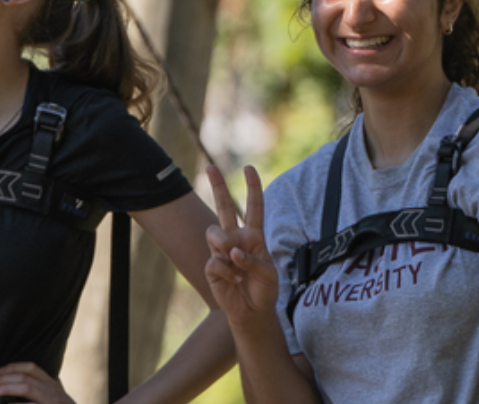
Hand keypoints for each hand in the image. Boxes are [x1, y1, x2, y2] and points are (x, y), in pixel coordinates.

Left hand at [0, 361, 74, 403]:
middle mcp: (54, 391)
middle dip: (3, 379)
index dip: (13, 367)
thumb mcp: (58, 399)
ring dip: (7, 388)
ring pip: (27, 387)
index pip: (32, 368)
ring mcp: (53, 401)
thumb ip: (46, 389)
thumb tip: (26, 382)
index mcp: (53, 385)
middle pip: (25, 377)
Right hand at [203, 164, 278, 326]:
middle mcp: (236, 239)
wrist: (253, 312)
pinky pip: (215, 260)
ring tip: (232, 258)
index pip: (254, 208)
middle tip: (210, 167)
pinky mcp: (212, 267)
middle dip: (217, 186)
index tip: (249, 169)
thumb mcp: (269, 273)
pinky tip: (234, 281)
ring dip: (224, 243)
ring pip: (214, 232)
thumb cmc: (264, 289)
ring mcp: (221, 252)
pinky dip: (227, 271)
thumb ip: (253, 259)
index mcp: (254, 236)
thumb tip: (231, 251)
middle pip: (224, 207)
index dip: (252, 188)